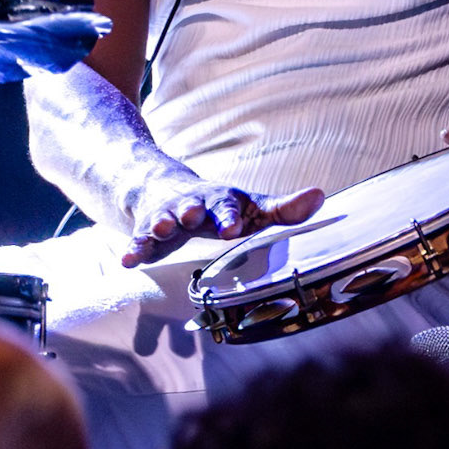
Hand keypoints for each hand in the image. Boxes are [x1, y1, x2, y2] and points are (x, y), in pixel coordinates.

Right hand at [121, 164, 323, 266]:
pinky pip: (139, 240)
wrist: (166, 188)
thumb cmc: (220, 206)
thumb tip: (320, 197)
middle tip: (189, 218)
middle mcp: (191, 205)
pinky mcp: (147, 231)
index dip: (230, 217)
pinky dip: (134, 248)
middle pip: (190, 206)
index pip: (228, 207)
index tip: (233, 229)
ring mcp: (166, 216)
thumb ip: (282, 209)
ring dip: (159, 225)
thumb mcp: (251, 207)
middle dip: (189, 211)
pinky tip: (128, 260)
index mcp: (221, 201)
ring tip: (158, 230)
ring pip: (161, 219)